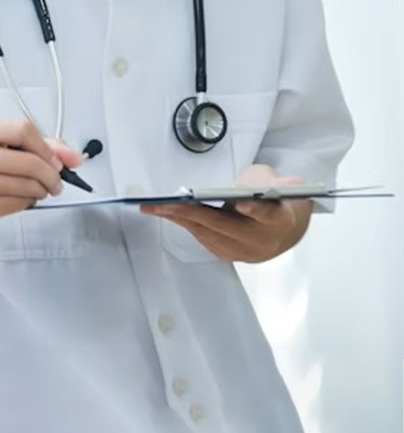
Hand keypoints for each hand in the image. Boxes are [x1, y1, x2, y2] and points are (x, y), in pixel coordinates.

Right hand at [0, 119, 83, 238]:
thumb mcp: (6, 149)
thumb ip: (42, 147)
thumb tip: (74, 157)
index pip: (23, 130)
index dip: (46, 147)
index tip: (56, 160)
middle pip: (30, 161)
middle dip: (51, 174)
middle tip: (55, 182)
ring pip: (28, 184)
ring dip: (41, 190)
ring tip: (35, 190)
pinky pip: (19, 203)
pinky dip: (29, 202)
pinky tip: (21, 199)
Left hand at [139, 164, 313, 262]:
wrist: (283, 231)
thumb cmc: (275, 199)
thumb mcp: (278, 183)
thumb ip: (275, 182)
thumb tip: (281, 183)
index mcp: (279, 220)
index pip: (267, 214)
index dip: (256, 210)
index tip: (243, 204)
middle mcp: (261, 241)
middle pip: (224, 225)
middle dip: (190, 212)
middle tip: (165, 203)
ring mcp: (245, 252)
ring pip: (208, 233)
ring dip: (179, 219)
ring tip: (155, 207)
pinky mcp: (230, 255)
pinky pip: (204, 238)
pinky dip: (185, 224)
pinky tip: (167, 214)